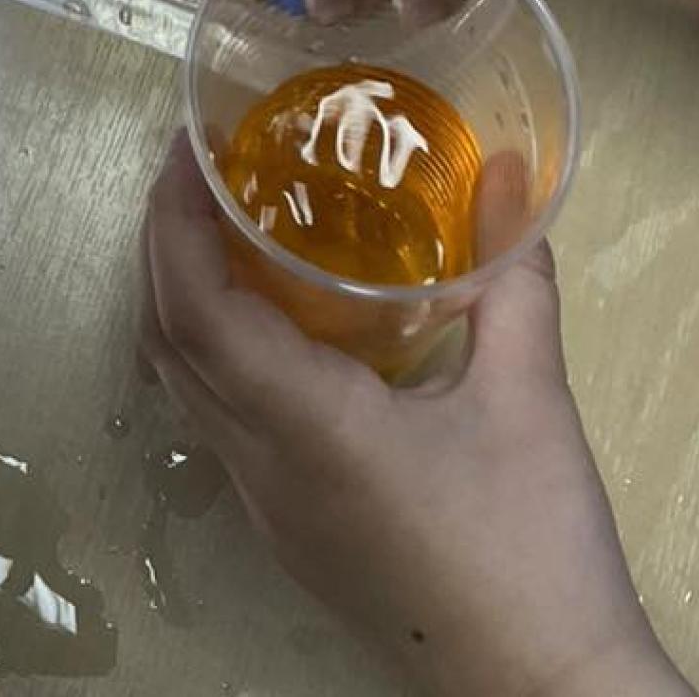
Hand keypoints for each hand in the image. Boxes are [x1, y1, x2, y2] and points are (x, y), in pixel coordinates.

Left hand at [142, 143, 688, 696]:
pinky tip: (279, 316)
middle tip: (202, 166)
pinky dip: (219, 349)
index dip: (174, 220)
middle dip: (164, 244)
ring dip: (183, 298)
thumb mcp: (533, 400)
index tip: (188, 148)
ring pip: (187, 386)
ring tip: (229, 222)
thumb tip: (510, 175)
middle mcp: (262, 470)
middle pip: (168, 342)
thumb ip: (514, 280)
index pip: (195, 310)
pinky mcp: (294, 530)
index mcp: (305, 429)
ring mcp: (270, 509)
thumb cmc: (534, 551)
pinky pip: (222, 420)